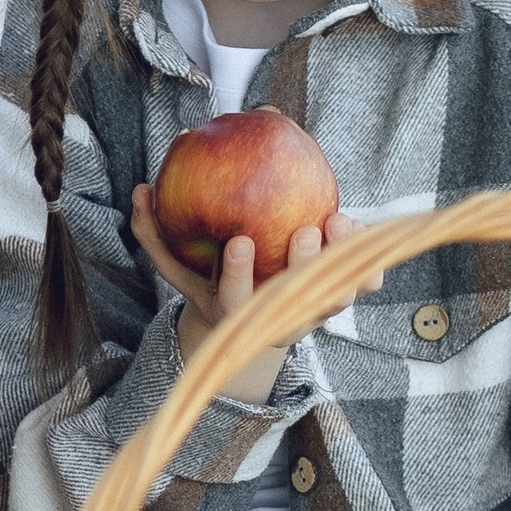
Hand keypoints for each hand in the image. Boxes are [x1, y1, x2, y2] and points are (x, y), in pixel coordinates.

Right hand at [127, 190, 386, 384]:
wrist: (251, 321)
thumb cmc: (208, 281)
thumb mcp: (179, 263)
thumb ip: (155, 232)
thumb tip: (140, 189)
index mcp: (234, 314)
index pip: (234, 300)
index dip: (237, 275)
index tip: (239, 240)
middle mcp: (275, 319)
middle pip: (294, 302)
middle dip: (302, 267)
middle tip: (305, 229)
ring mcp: (309, 313)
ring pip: (334, 296)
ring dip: (341, 262)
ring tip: (339, 219)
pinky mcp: (336, 301)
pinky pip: (363, 286)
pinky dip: (370, 263)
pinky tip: (364, 227)